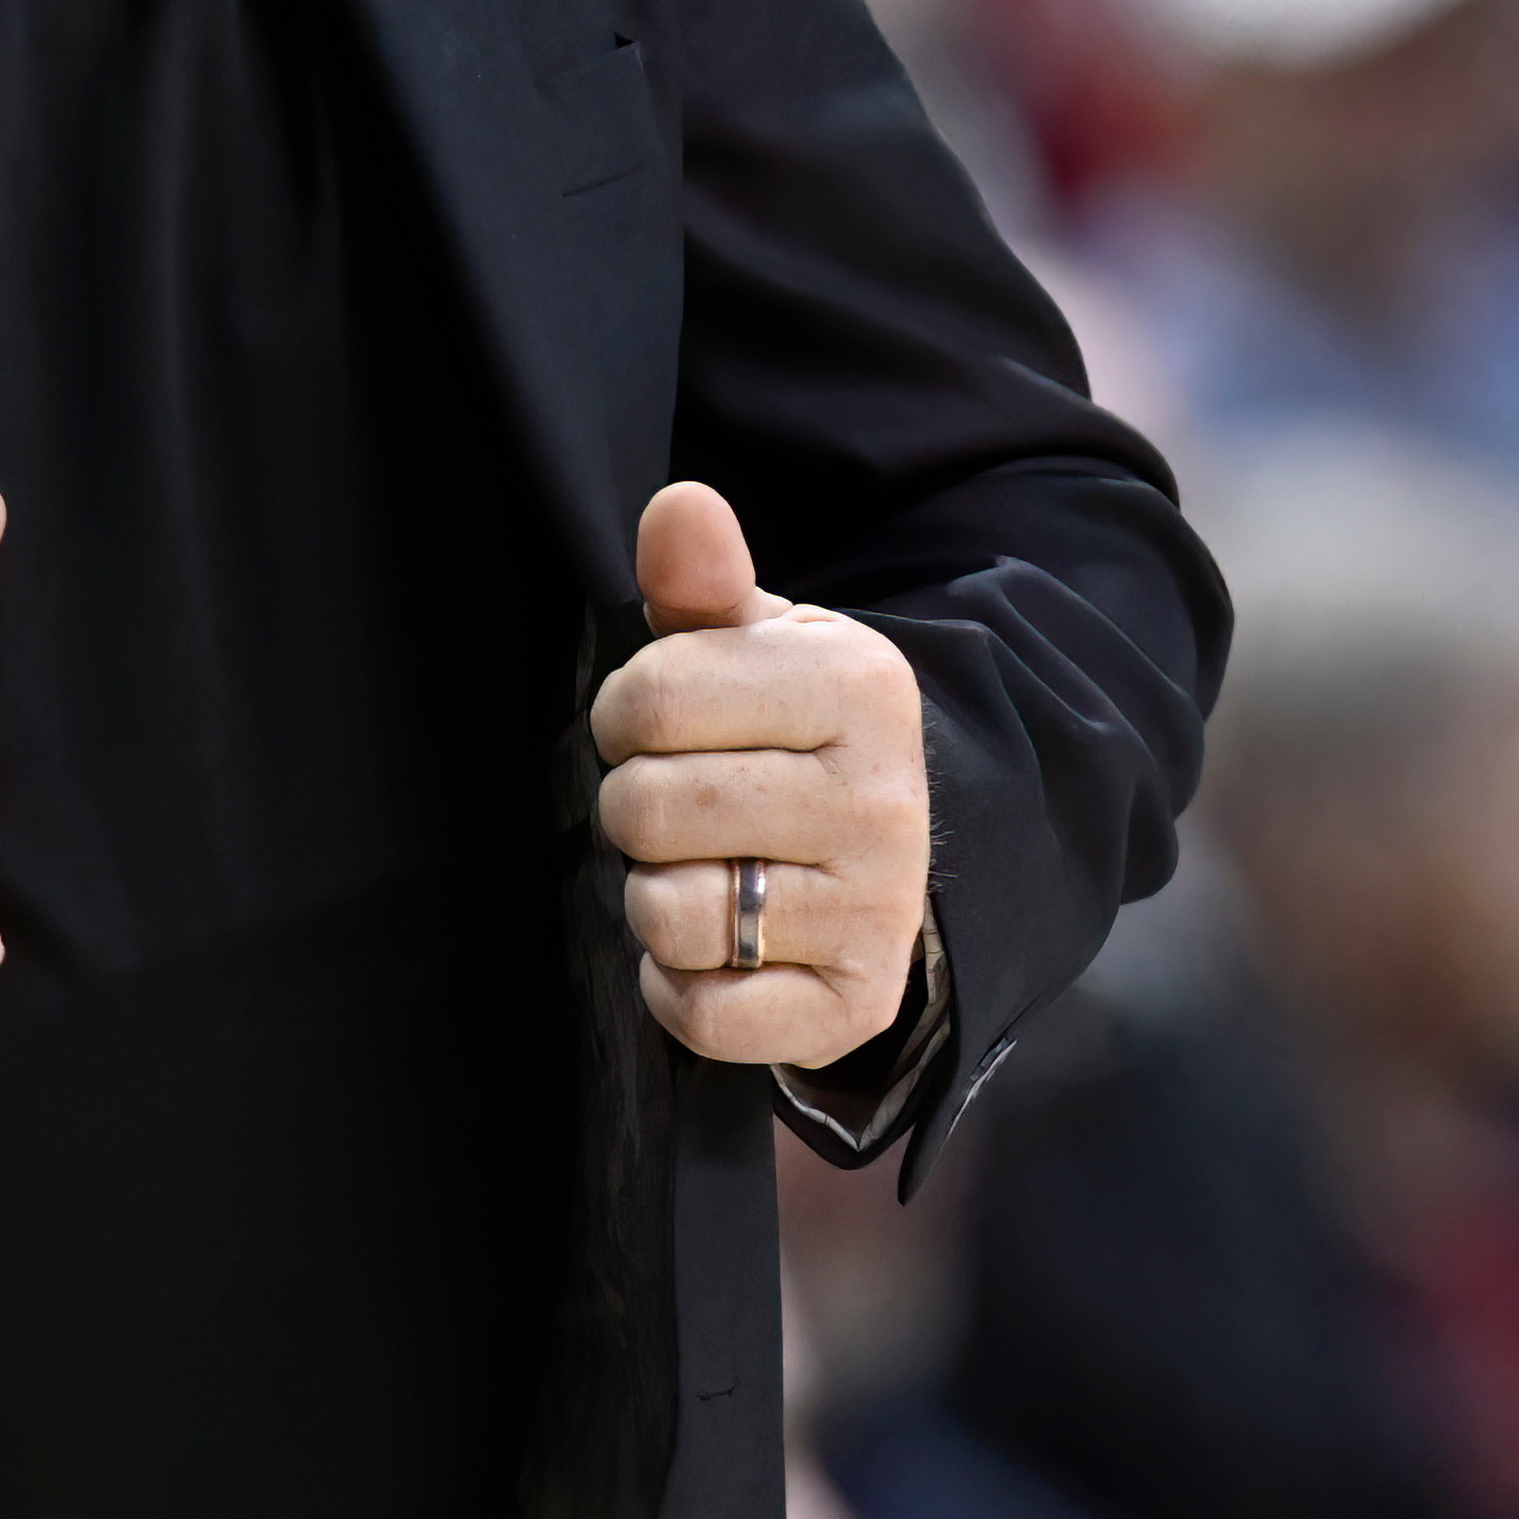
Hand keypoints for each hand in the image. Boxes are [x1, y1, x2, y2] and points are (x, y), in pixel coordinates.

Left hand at [589, 480, 929, 1068]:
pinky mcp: (854, 1005)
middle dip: (632, 808)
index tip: (654, 726)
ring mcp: (875, 911)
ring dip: (652, 898)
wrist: (896, 853)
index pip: (652, 697)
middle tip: (674, 806)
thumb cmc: (790, 732)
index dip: (623, 715)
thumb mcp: (756, 644)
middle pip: (649, 809)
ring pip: (669, 914)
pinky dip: (678, 988)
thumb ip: (703, 581)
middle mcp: (882, 801)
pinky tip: (711, 947)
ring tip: (698, 869)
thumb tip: (679, 505)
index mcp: (859, 688)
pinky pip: (705, 1013)